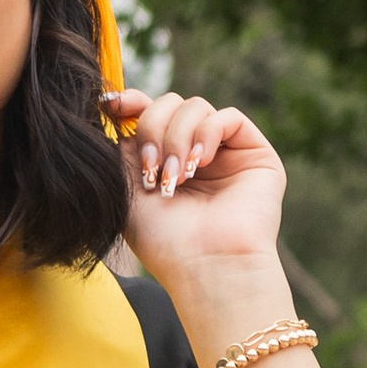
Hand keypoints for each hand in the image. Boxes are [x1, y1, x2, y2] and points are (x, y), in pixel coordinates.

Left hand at [113, 89, 288, 291]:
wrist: (206, 265)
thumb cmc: (164, 239)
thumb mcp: (126, 188)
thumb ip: (121, 146)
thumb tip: (113, 107)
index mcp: (164, 161)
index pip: (148, 114)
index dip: (130, 103)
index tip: (111, 106)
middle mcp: (195, 154)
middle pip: (169, 104)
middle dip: (152, 129)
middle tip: (152, 169)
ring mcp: (226, 153)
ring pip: (195, 107)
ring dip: (177, 138)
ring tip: (178, 178)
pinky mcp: (255, 154)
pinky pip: (228, 117)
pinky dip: (207, 134)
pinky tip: (201, 164)